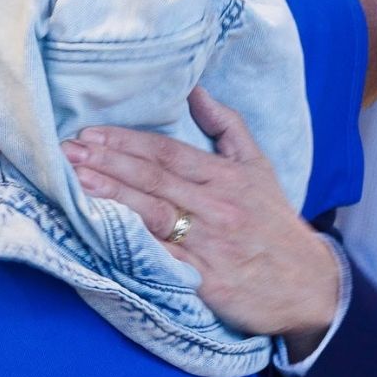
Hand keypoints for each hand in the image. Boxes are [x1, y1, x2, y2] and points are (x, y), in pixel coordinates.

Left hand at [61, 88, 338, 359]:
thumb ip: (227, 126)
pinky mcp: (204, 280)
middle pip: (153, 179)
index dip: (126, 142)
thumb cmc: (274, 223)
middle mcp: (216, 206)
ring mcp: (209, 244)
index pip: (167, 153)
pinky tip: (100, 230)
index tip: (90, 134)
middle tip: (67, 152)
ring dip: (110, 195)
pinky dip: (129, 242)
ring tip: (75, 180)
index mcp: (227, 177)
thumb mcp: (259, 167)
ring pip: (151, 213)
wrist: (309, 286)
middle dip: (106, 162)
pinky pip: (160, 257)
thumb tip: (195, 90)